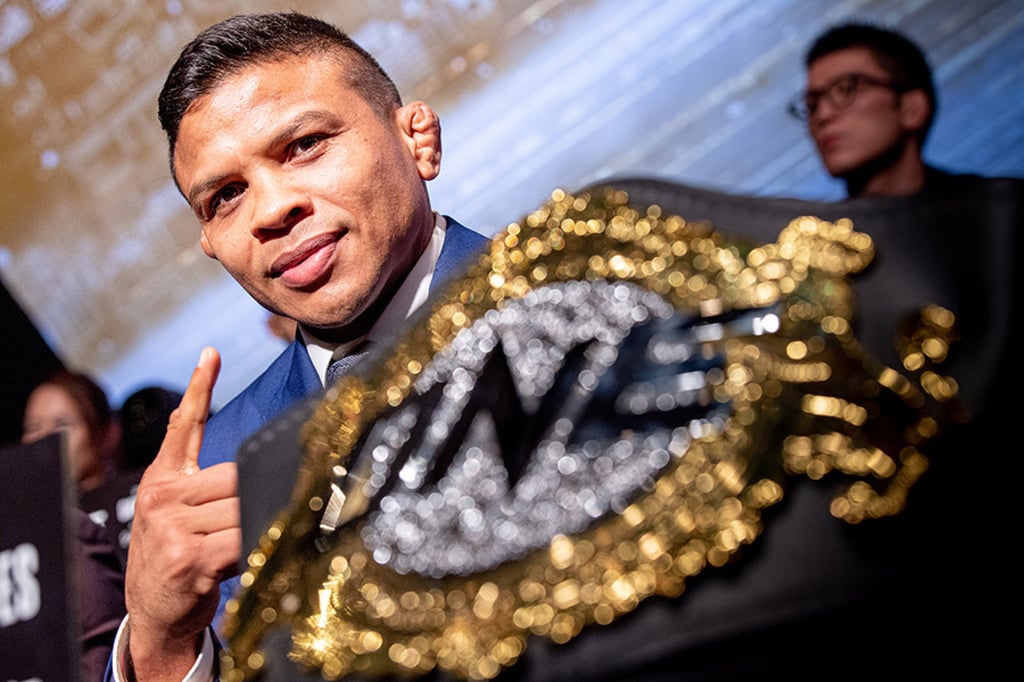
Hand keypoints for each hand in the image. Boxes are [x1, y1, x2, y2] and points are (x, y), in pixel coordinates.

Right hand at [124, 347, 240, 679]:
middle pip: (235, 475)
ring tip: (248, 543)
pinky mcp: (191, 556)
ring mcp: (173, 527)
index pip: (184, 427)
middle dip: (255, 495)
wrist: (153, 614)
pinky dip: (259, 544)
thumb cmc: (176, 559)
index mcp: (162, 481)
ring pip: (244, 506)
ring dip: (259, 524)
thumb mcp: (176, 515)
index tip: (211, 353)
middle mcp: (162, 498)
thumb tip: (253, 468)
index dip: (199, 388)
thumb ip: (204, 486)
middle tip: (266, 511)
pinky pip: (244, 537)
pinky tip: (252, 556)